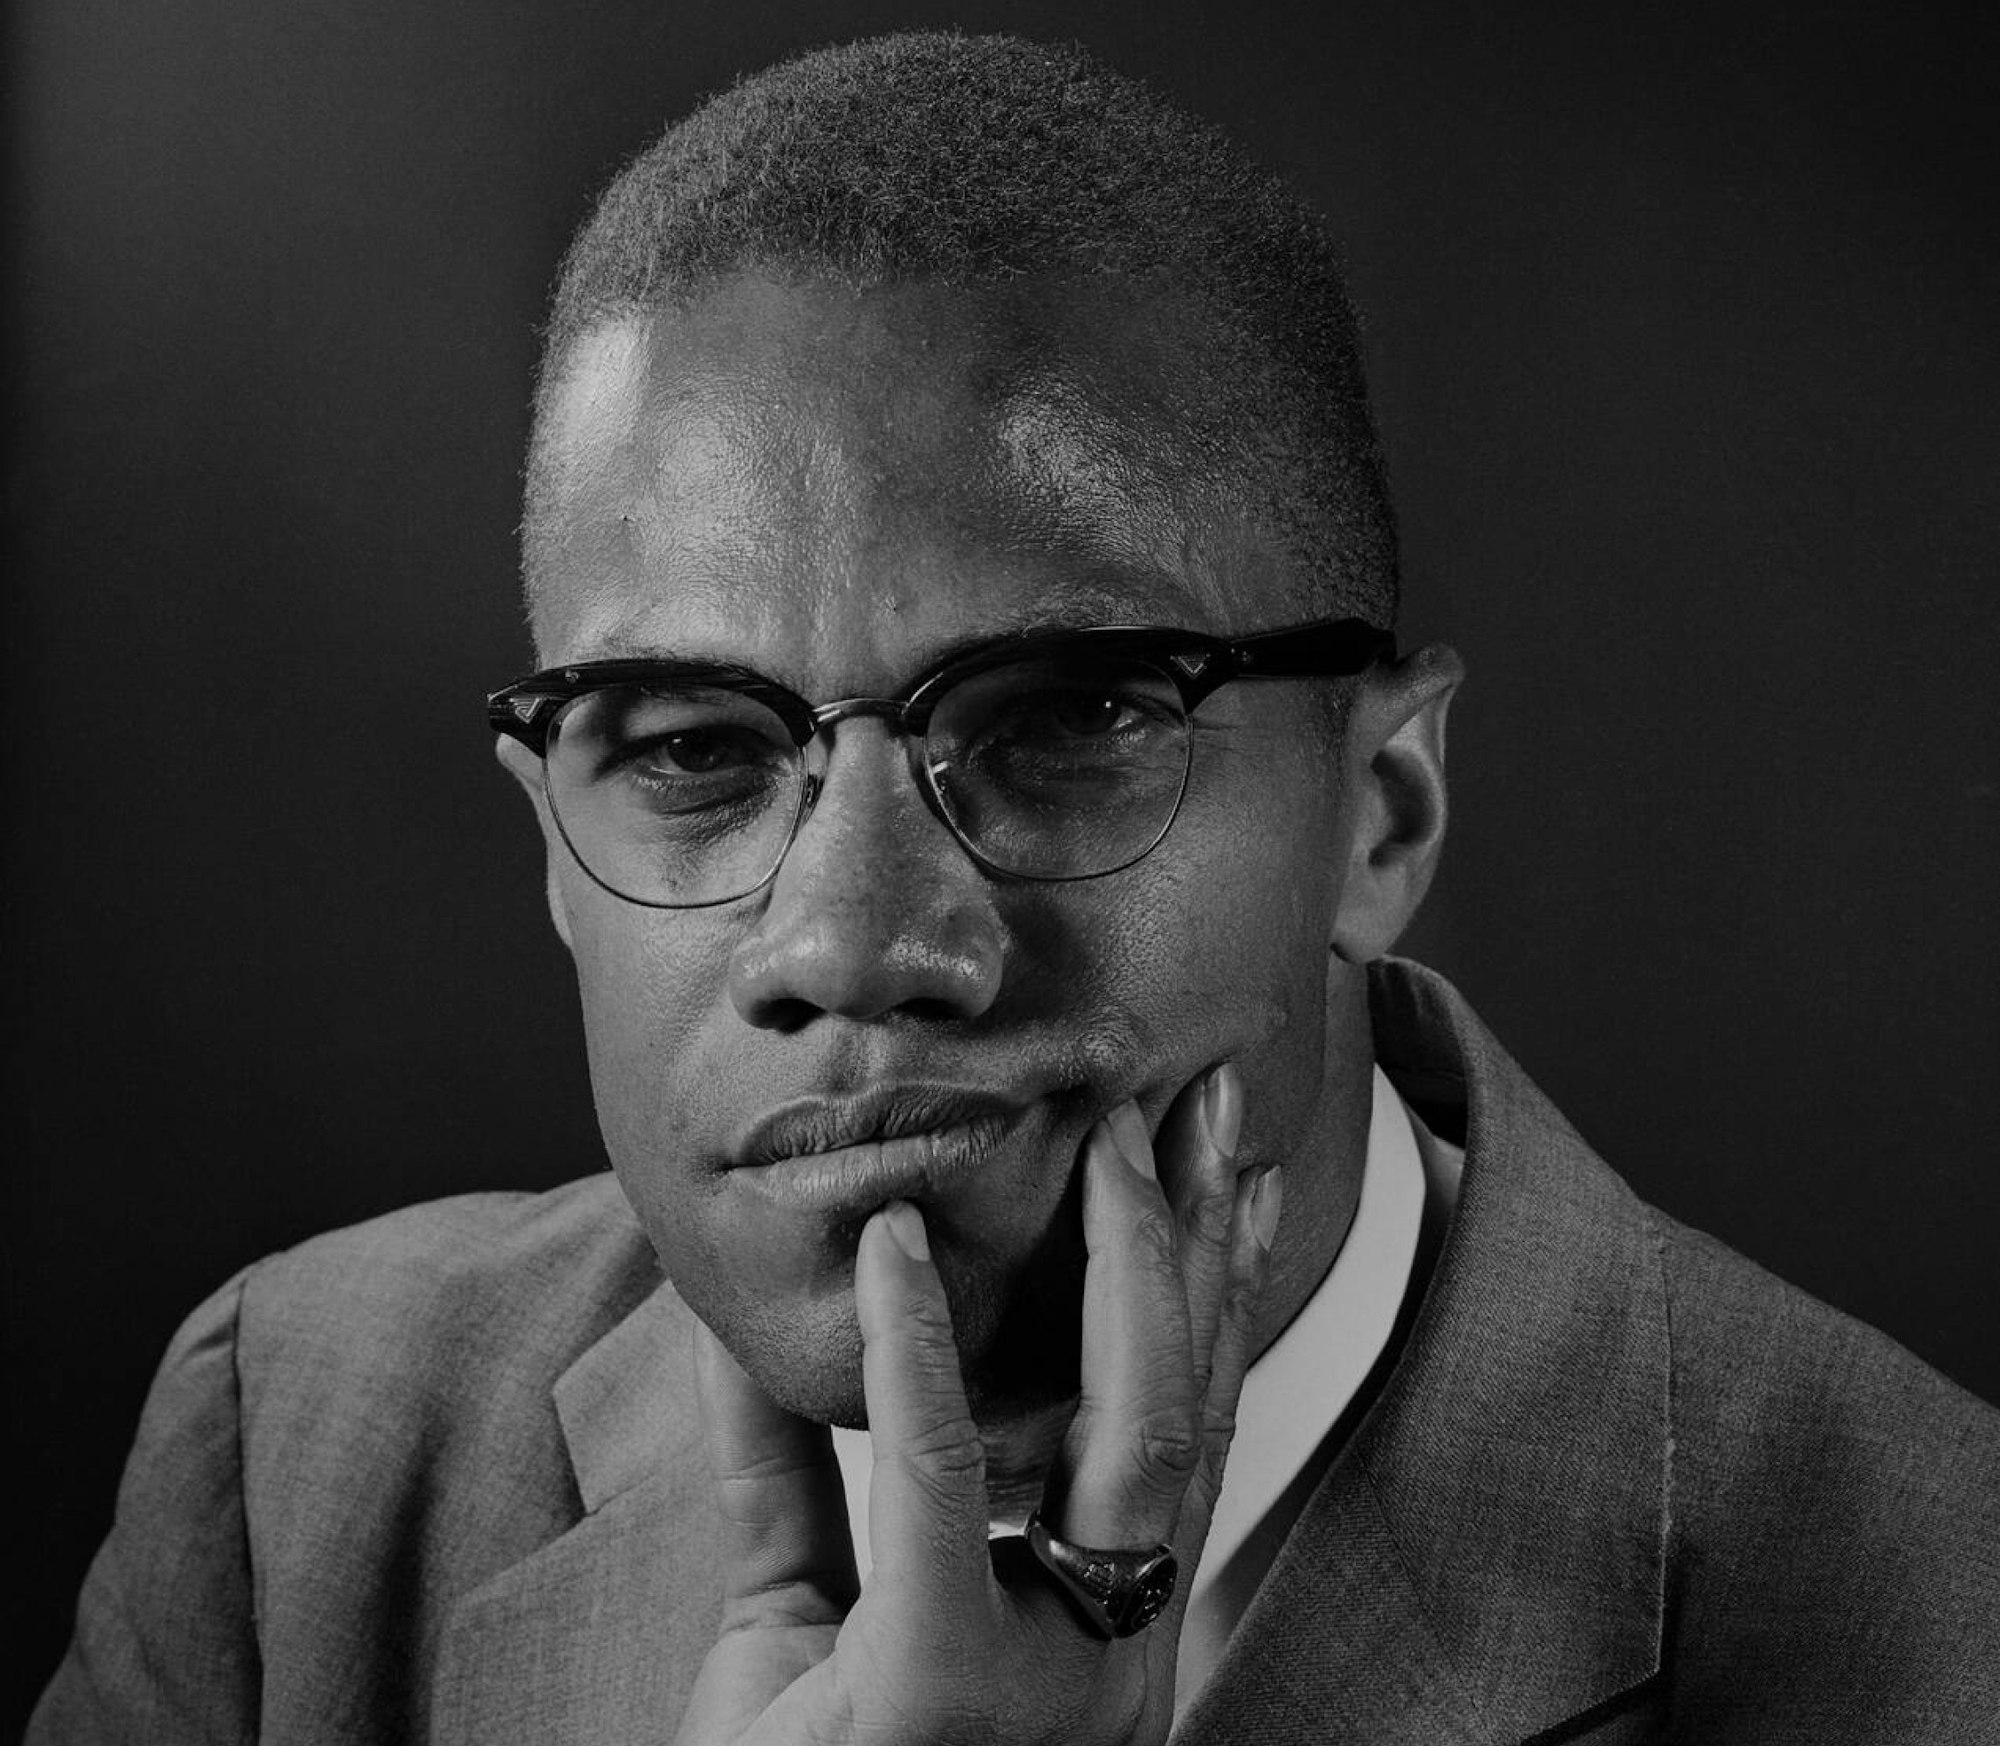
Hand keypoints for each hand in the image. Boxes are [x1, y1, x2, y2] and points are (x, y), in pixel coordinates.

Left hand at [673, 1064, 1279, 1745]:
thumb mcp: (803, 1605)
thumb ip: (801, 1463)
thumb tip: (776, 1313)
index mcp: (1098, 1626)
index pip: (1182, 1427)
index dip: (1215, 1293)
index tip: (1233, 1169)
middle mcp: (1108, 1653)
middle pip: (1189, 1414)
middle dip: (1208, 1248)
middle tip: (1199, 1104)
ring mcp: (1047, 1688)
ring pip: (1132, 1443)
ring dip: (1131, 1273)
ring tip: (1107, 1138)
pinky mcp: (936, 1704)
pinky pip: (938, 1497)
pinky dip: (916, 1358)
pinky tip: (892, 1248)